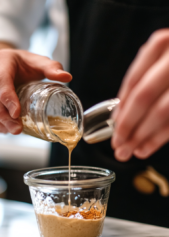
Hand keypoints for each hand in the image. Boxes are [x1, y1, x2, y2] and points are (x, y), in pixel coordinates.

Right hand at [0, 49, 71, 133]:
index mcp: (1, 60)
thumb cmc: (24, 64)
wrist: (8, 63)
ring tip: (13, 131)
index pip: (1, 82)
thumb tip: (67, 77)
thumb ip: (52, 68)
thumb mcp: (39, 62)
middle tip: (17, 129)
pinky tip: (4, 129)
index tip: (17, 113)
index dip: (8, 99)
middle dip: (4, 116)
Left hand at [111, 29, 168, 160]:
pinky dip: (159, 138)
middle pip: (144, 97)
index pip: (134, 82)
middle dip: (128, 125)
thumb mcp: (157, 65)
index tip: (113, 128)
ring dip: (143, 136)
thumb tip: (117, 120)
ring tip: (129, 152)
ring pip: (161, 111)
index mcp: (161, 45)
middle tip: (118, 145)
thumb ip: (139, 85)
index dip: (121, 108)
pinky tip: (146, 148)